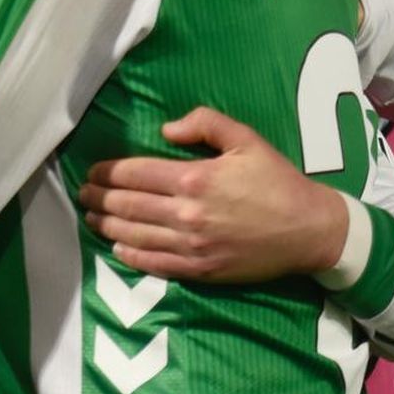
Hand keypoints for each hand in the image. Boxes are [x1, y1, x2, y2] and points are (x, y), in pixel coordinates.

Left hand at [78, 107, 347, 283]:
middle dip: (98, 198)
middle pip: (127, 205)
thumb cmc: (277, 181)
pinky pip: (155, 264)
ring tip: (90, 218)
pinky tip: (117, 247)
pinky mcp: (201, 270)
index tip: (92, 171)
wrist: (311, 230)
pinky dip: (131, 255)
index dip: (107, 172)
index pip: (134, 174)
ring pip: (134, 235)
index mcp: (194, 178)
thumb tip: (166, 128)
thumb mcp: (246, 140)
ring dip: (106, 226)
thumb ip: (205, 123)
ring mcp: (192, 245)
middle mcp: (187, 214)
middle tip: (82, 194)